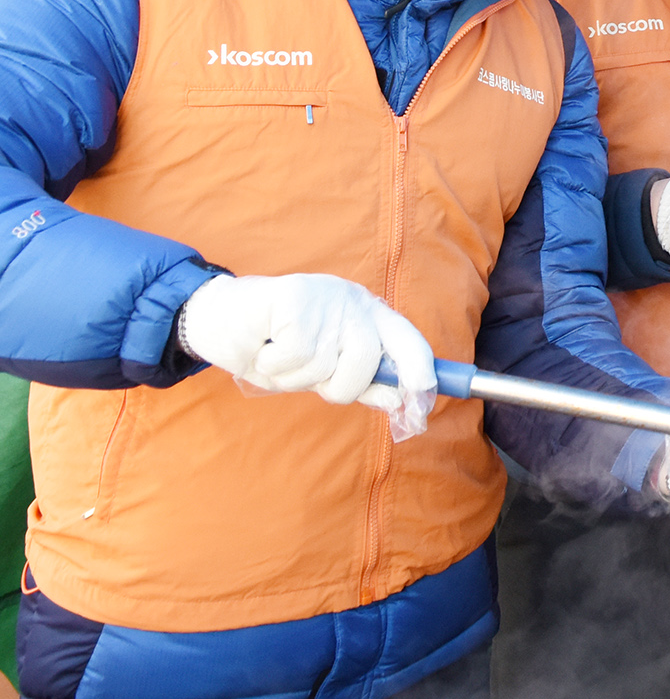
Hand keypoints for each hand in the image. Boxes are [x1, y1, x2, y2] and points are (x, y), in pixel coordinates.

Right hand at [178, 273, 436, 410]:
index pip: (407, 338)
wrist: (217, 318)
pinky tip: (264, 347)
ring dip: (295, 377)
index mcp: (367, 314)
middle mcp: (352, 301)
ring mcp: (325, 297)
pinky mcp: (294, 299)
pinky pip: (294, 357)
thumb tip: (399, 401)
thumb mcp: (324, 368)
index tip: (423, 395)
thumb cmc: (276, 346)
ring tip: (278, 356)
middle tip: (309, 377)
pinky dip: (273, 365)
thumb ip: (362, 382)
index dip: (419, 367)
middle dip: (337, 386)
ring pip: (326, 365)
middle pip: (367, 361)